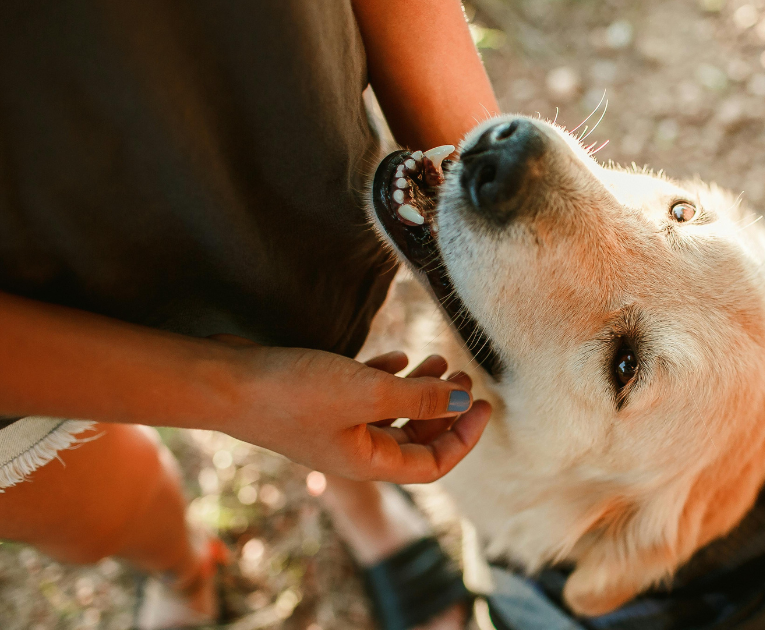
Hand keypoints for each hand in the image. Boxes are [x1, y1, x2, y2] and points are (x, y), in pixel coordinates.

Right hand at [222, 344, 490, 483]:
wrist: (223, 381)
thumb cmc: (293, 392)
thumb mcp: (368, 392)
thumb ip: (419, 397)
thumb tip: (463, 398)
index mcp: (369, 462)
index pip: (433, 464)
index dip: (463, 437)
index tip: (484, 403)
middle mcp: (353, 451)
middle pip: (415, 439)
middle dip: (444, 409)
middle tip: (463, 374)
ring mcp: (334, 427)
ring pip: (391, 415)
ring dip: (418, 391)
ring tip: (437, 361)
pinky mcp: (316, 402)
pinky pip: (364, 397)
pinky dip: (386, 379)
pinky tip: (397, 356)